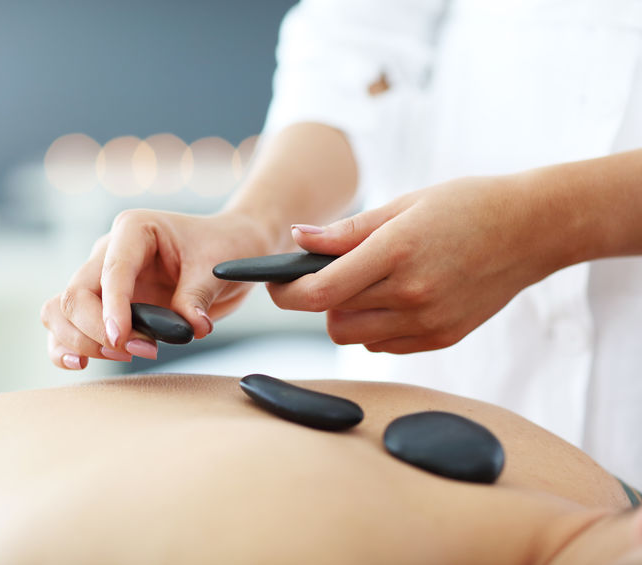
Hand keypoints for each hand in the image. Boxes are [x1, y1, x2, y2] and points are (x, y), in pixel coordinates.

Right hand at [41, 209, 272, 368]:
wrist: (231, 249)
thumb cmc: (224, 248)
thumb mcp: (218, 268)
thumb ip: (198, 297)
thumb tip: (191, 328)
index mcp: (134, 230)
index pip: (111, 269)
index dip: (112, 308)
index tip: (121, 340)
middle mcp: (109, 251)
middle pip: (75, 293)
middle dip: (95, 330)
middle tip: (141, 351)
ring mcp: (103, 278)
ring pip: (61, 309)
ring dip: (78, 340)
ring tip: (121, 356)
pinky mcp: (105, 305)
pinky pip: (68, 325)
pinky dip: (67, 346)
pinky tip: (84, 363)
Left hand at [267, 175, 562, 352]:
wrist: (531, 230)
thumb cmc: (465, 206)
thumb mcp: (403, 205)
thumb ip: (346, 230)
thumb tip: (298, 239)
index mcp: (396, 252)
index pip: (320, 291)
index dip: (286, 292)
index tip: (274, 284)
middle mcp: (412, 294)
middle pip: (332, 320)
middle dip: (318, 302)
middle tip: (327, 276)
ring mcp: (429, 321)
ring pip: (355, 337)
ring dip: (345, 316)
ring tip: (364, 285)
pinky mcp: (442, 337)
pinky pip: (385, 345)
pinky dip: (375, 328)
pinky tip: (392, 299)